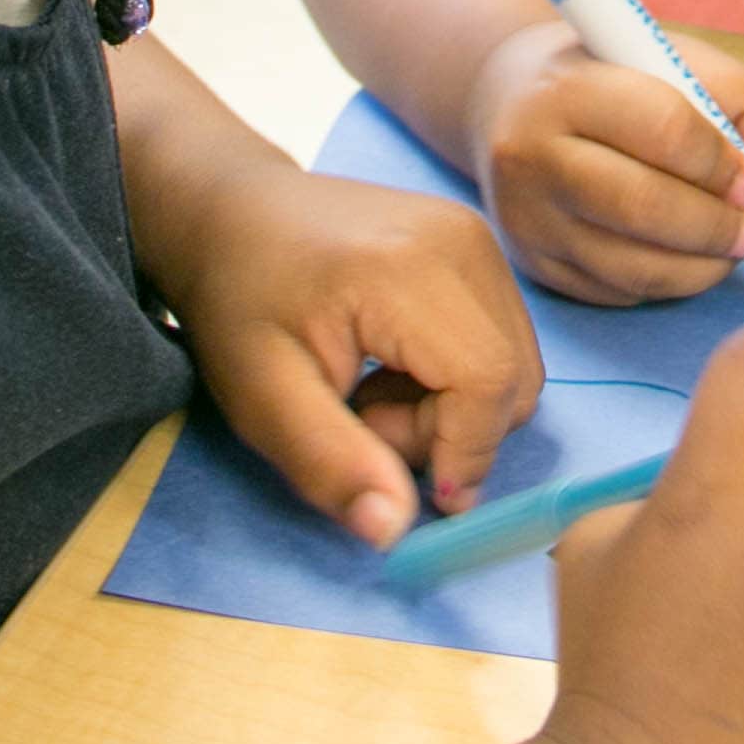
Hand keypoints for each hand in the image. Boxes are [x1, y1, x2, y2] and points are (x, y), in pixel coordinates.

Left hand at [152, 165, 542, 545]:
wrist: (229, 211)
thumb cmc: (236, 300)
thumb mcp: (261, 397)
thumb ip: (330, 463)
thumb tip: (394, 531)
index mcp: (407, 269)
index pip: (488, 383)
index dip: (461, 453)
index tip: (402, 486)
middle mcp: (461, 240)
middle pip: (514, 379)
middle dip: (450, 433)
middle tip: (365, 423)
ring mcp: (473, 235)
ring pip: (514, 366)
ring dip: (453, 409)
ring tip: (373, 394)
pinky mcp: (474, 243)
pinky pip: (500, 338)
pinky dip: (457, 377)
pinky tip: (392, 366)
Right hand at [465, 21, 743, 305]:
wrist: (512, 102)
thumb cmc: (611, 76)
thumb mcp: (677, 57)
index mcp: (569, 88)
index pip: (662, 130)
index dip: (720, 163)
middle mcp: (531, 154)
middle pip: (642, 207)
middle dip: (714, 228)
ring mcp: (526, 217)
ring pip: (630, 266)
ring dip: (698, 268)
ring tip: (727, 249)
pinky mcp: (533, 264)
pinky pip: (614, 292)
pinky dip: (664, 283)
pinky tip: (681, 257)